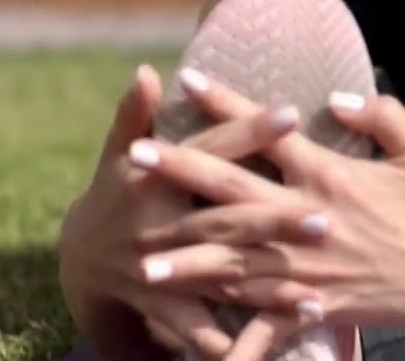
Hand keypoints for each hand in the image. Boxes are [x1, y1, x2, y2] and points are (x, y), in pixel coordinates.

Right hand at [57, 65, 319, 358]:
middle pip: (225, 221)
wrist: (80, 259)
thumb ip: (134, 113)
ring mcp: (162, 269)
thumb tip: (147, 72)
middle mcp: (159, 225)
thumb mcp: (117, 152)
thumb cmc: (116, 190)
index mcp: (154, 180)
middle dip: (273, 222)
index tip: (291, 114)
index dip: (247, 131)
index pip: (210, 150)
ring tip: (317, 290)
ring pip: (224, 275)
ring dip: (268, 286)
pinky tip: (280, 329)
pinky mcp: (165, 304)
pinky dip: (241, 334)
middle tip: (324, 219)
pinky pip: (206, 322)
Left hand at [126, 80, 404, 360]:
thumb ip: (381, 116)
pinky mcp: (311, 303)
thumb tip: (337, 98)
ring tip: (139, 257)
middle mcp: (306, 218)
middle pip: (232, 191)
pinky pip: (264, 322)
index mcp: (328, 175)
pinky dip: (231, 337)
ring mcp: (304, 265)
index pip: (267, 133)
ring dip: (185, 260)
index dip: (227, 104)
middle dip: (180, 172)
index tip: (188, 81)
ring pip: (233, 262)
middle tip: (133, 156)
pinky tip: (194, 342)